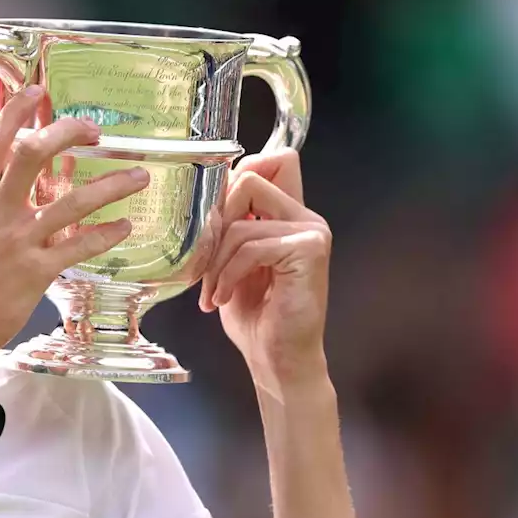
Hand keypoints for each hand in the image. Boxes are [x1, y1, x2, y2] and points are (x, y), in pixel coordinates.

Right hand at [0, 85, 149, 361]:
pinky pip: (80, 246)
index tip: (35, 91)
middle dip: (66, 133)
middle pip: (33, 155)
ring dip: (111, 185)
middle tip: (92, 129)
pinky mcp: (37, 271)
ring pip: (72, 201)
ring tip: (138, 177)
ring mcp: (18, 241)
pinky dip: (107, 234)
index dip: (14, 112)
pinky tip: (124, 226)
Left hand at [198, 148, 331, 396]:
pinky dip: (228, 275)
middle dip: (216, 221)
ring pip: (240, 222)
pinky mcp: (308, 250)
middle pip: (249, 178)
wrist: (276, 358)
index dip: (236, 175)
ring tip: (214, 291)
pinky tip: (225, 298)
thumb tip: (207, 194)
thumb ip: (231, 224)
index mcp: (289, 213)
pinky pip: (249, 247)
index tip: (214, 218)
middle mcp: (305, 216)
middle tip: (206, 261)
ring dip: (215, 262)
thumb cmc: (255, 314)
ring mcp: (311, 231)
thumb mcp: (232, 260)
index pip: (274, 159)